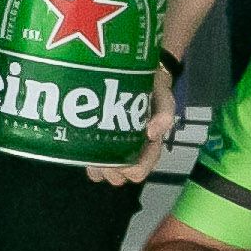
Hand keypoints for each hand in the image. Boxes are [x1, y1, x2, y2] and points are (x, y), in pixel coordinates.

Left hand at [86, 59, 182, 185]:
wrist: (138, 73)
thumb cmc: (152, 89)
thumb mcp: (164, 98)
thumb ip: (165, 113)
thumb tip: (152, 133)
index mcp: (148, 148)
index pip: (139, 172)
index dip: (129, 169)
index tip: (123, 155)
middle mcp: (132, 153)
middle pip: (120, 177)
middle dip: (111, 169)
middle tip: (104, 153)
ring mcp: (115, 150)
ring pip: (104, 173)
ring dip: (98, 167)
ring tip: (93, 151)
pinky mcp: (99, 143)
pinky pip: (91, 162)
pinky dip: (87, 159)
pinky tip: (84, 147)